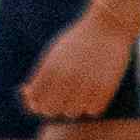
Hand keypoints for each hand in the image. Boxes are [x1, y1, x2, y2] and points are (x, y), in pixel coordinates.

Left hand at [21, 10, 133, 124]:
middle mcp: (66, 78)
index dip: (36, 104)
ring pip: (72, 113)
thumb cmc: (78, 41)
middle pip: (51, 110)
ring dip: (74, 106)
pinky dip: (92, 105)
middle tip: (62, 97)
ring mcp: (85, 84)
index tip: (43, 98)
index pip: (35, 101)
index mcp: (51, 68)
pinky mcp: (105, 88)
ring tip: (80, 92)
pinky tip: (94, 92)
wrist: (108, 26)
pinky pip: (93, 110)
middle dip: (54, 106)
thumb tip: (30, 98)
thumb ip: (41, 77)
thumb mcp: (54, 54)